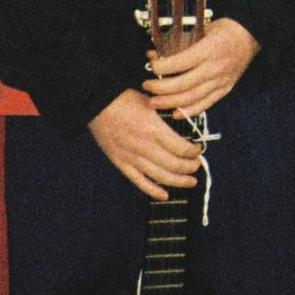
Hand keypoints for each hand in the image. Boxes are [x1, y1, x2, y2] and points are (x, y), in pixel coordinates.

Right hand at [88, 88, 203, 200]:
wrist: (96, 104)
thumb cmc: (126, 99)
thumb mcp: (152, 103)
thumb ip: (169, 116)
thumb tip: (186, 126)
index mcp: (154, 128)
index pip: (181, 148)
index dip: (193, 152)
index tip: (198, 150)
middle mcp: (144, 145)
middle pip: (174, 164)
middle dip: (190, 167)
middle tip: (196, 166)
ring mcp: (131, 156)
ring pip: (159, 176)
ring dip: (178, 181)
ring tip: (190, 182)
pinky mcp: (120, 163)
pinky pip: (139, 181)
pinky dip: (153, 190)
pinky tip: (165, 195)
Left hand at [143, 17, 257, 117]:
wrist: (250, 37)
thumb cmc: (225, 30)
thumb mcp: (202, 29)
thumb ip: (180, 42)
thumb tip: (155, 54)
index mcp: (210, 49)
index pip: (181, 62)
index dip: (162, 67)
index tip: (151, 65)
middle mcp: (216, 68)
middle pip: (183, 84)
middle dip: (161, 88)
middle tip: (147, 86)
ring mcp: (221, 81)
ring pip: (192, 98)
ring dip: (170, 102)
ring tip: (155, 102)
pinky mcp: (225, 89)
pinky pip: (205, 104)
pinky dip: (189, 111)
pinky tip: (175, 113)